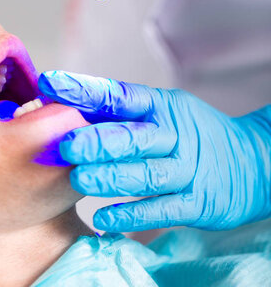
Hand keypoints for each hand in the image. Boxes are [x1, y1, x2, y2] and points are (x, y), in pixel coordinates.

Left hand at [38, 71, 270, 232]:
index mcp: (160, 106)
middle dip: (98, 140)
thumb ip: (119, 114)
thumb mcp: (162, 112)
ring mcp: (186, 169)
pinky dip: (133, 214)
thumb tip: (65, 108)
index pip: (119, 94)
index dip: (85, 89)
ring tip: (79, 180)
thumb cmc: (190, 133)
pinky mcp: (197, 201)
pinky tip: (105, 217)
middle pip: (133, 136)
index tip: (51, 83)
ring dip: (111, 177)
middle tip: (66, 144)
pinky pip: (162, 210)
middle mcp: (173, 134)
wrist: (251, 161)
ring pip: (146, 173)